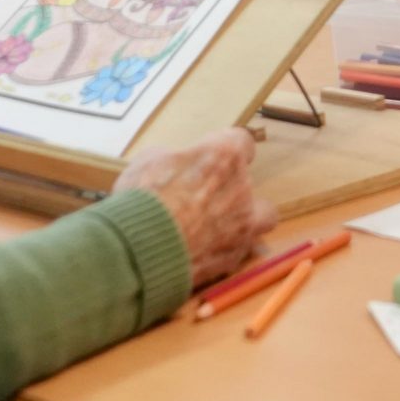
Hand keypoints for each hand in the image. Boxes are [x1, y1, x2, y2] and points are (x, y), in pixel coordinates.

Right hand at [115, 127, 277, 287]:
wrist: (138, 249)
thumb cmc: (142, 197)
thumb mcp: (149, 160)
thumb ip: (175, 159)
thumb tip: (177, 164)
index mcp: (224, 156)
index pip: (243, 142)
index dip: (228, 150)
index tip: (216, 158)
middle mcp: (241, 188)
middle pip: (248, 183)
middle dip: (228, 188)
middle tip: (203, 197)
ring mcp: (242, 226)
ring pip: (261, 218)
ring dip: (241, 220)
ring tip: (213, 227)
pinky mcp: (233, 258)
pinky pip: (238, 249)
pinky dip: (223, 249)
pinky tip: (200, 251)